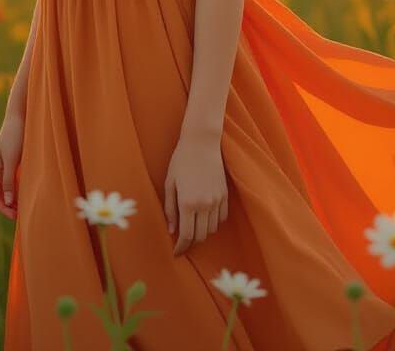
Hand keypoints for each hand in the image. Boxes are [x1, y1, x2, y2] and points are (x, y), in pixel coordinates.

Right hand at [0, 112, 24, 219]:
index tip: (15, 216)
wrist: (20, 116)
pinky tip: (27, 193)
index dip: (2, 209)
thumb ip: (8, 180)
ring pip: (6, 190)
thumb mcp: (12, 159)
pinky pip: (12, 182)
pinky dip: (18, 190)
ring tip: (26, 208)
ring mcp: (3, 168)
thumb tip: (6, 202)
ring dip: (14, 200)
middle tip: (22, 216)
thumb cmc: (15, 135)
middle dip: (8, 207)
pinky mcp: (12, 164)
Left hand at [164, 132, 227, 256]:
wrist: (201, 142)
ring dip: (202, 232)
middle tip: (183, 242)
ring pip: (212, 229)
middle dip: (191, 242)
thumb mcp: (169, 183)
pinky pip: (221, 218)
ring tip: (193, 227)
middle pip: (200, 236)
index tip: (176, 253)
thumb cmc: (181, 160)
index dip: (181, 248)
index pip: (186, 236)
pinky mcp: (225, 195)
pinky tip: (205, 217)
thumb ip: (170, 209)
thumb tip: (171, 231)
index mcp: (187, 203)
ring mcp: (217, 200)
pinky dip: (213, 222)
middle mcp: (204, 204)